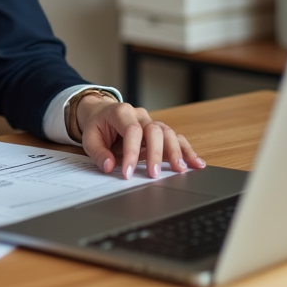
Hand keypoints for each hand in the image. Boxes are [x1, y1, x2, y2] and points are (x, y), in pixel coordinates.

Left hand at [76, 94, 205, 179]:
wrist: (102, 113)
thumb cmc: (97, 125)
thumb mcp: (89, 138)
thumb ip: (98, 153)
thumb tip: (109, 167)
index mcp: (121, 112)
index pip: (132, 131)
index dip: (132, 152)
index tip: (128, 173)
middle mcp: (140, 115)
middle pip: (154, 130)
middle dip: (156, 153)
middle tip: (153, 174)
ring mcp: (151, 122)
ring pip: (168, 132)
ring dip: (176, 152)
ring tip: (181, 170)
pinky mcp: (159, 132)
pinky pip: (175, 138)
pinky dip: (186, 151)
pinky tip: (196, 163)